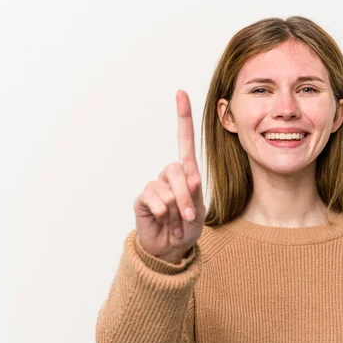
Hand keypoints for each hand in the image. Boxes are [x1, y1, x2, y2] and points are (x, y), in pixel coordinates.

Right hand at [133, 90, 205, 263]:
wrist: (171, 249)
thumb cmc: (188, 227)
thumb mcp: (200, 210)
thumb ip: (195, 191)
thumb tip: (190, 172)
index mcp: (186, 172)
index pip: (185, 140)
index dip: (183, 118)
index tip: (181, 94)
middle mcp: (169, 175)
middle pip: (177, 170)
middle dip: (186, 196)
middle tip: (189, 216)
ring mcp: (155, 186)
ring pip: (166, 188)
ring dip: (176, 210)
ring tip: (175, 222)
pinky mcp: (143, 199)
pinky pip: (154, 200)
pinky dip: (163, 215)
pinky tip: (163, 221)